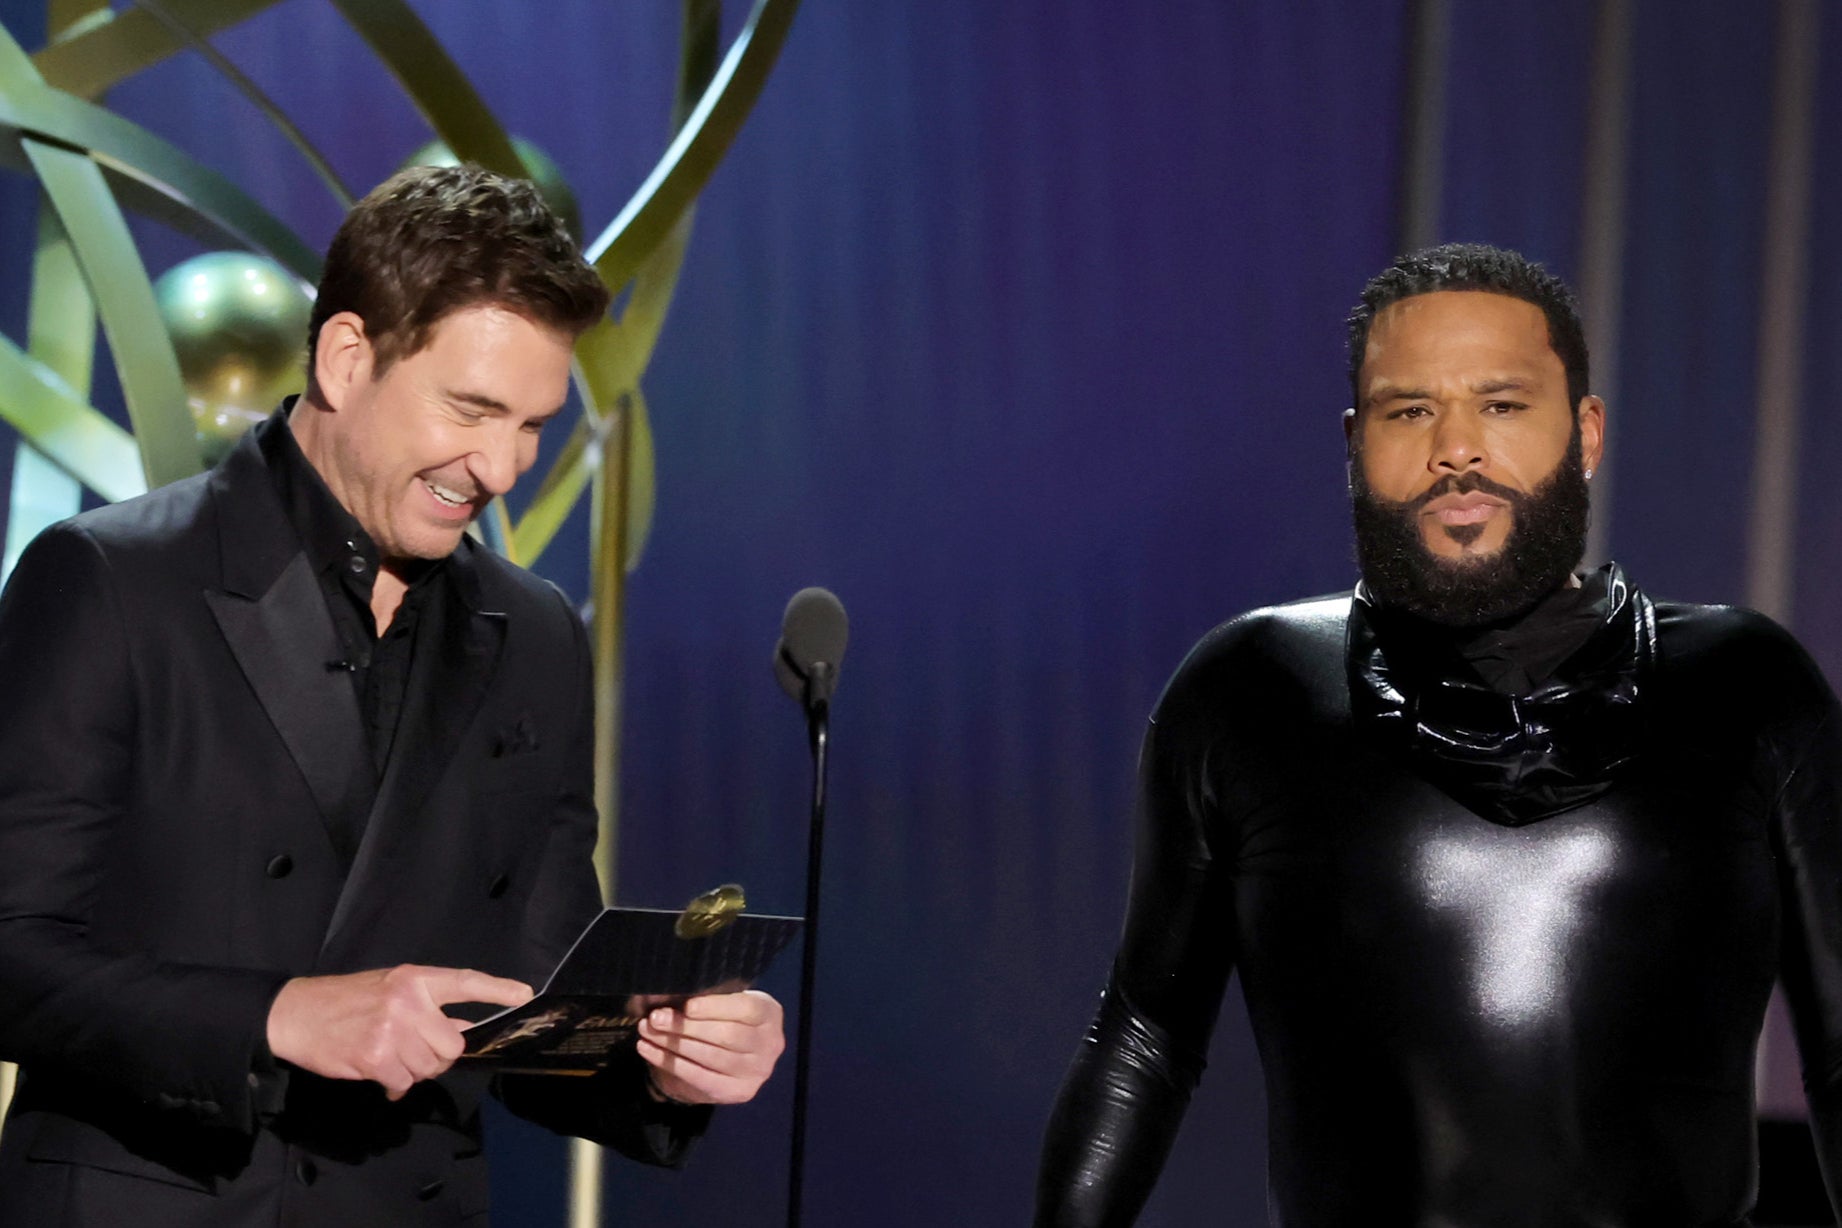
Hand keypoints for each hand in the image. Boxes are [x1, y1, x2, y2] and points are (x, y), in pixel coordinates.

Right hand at [266, 965, 532, 1099]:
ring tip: (389, 1058)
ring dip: (412, 1071)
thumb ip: (426, 1007)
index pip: (464, 981)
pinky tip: (379, 1074)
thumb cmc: (346, 1001)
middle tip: (414, 1052)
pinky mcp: (375, 1056)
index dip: (497, 989)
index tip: (524, 994)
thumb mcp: (390, 991)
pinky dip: (394, 1086)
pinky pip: (403, 1083)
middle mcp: (408, 1001)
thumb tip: (464, 1026)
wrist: (296, 1014)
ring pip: (428, 1068)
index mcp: (414, 979)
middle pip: (451, 1043)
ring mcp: (392, 1029)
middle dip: (437, 1055)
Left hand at [636, 989, 784, 1104]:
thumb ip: (702, 999)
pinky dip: (670, 1063)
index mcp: (769, 1013)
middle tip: (655, 1018)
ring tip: (646, 1031)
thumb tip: (666, 995)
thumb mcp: (718, 1002)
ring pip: (711, 1057)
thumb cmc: (721, 1018)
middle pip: (727, 1035)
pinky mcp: (738, 1092)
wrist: (728, 1058)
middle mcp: (771, 1044)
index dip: (715, 1007)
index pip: (746, 1009)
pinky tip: (648, 1050)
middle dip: (687, 1027)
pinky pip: (700, 1078)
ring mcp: (757, 1071)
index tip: (686, 1006)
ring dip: (673, 1044)